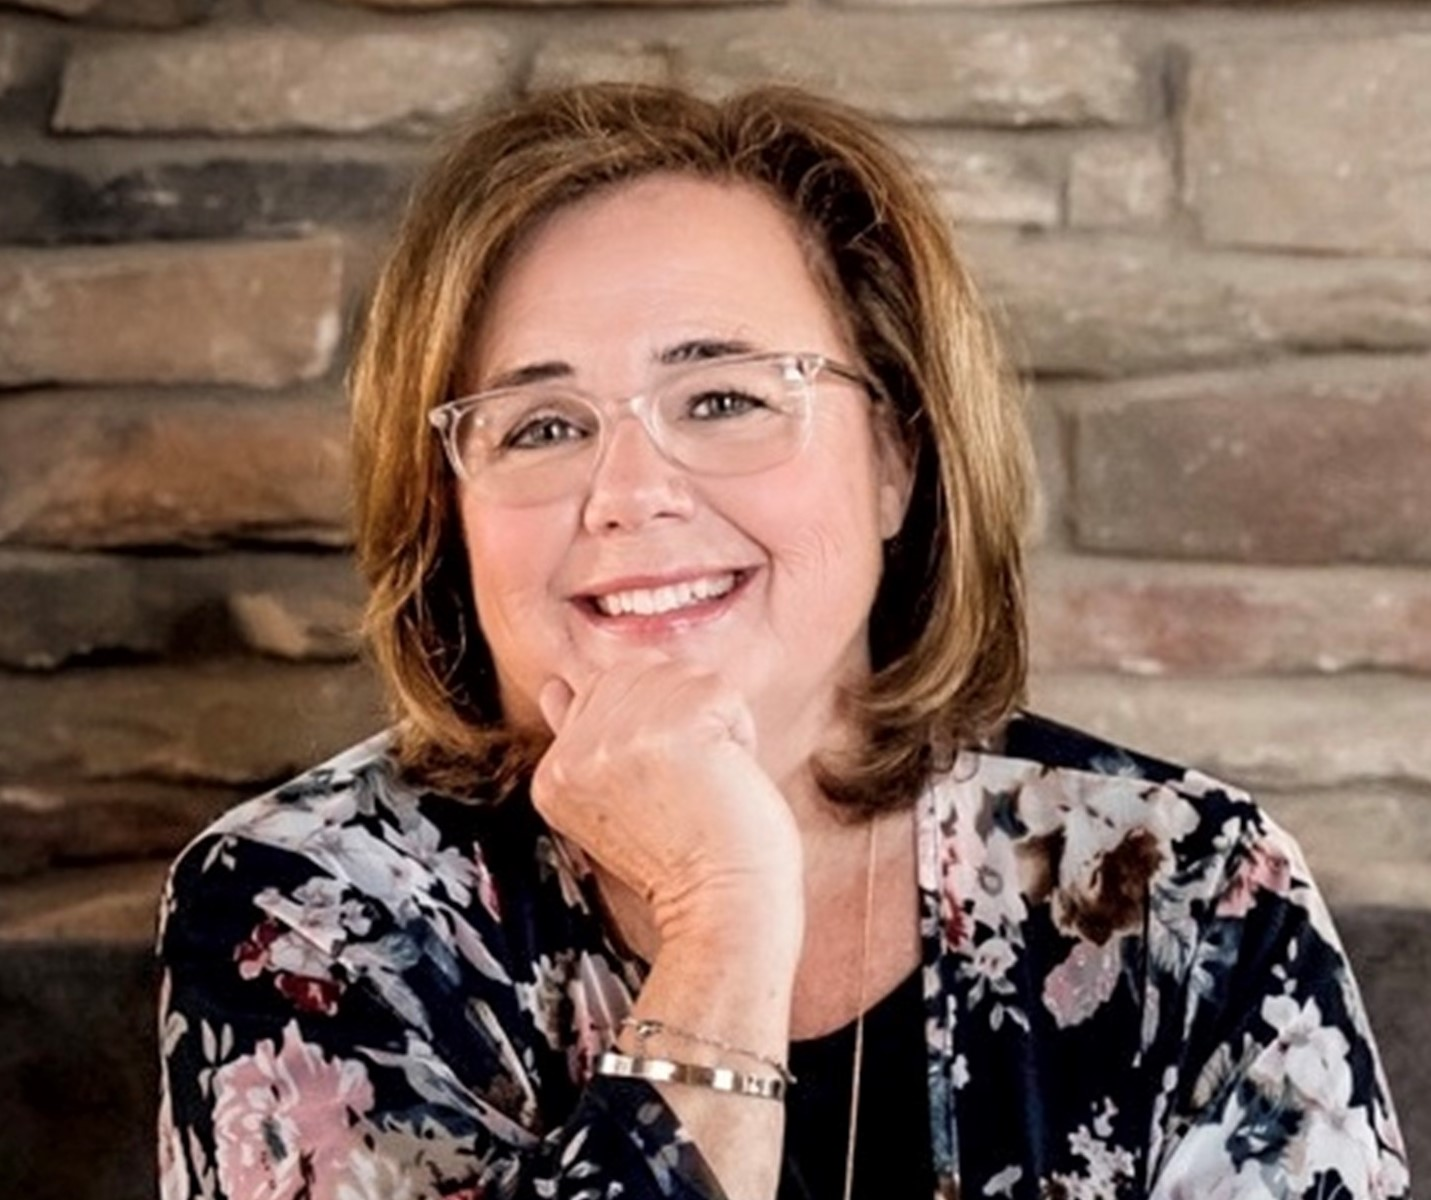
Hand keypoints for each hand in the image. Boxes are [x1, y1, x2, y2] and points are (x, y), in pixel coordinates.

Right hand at [532, 657, 803, 951]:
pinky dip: (740, 731)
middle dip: (682, 716)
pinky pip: (721, 691)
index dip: (651, 726)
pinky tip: (727, 777)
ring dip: (714, 722)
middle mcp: (574, 753)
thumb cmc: (685, 862)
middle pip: (640, 672)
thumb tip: (555, 686)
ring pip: (683, 676)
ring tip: (707, 781)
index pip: (602, 688)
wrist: (722, 910)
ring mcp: (619, 739)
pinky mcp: (672, 729)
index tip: (662, 788)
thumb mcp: (611, 802)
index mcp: (553, 774)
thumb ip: (581, 742)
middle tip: (689, 785)